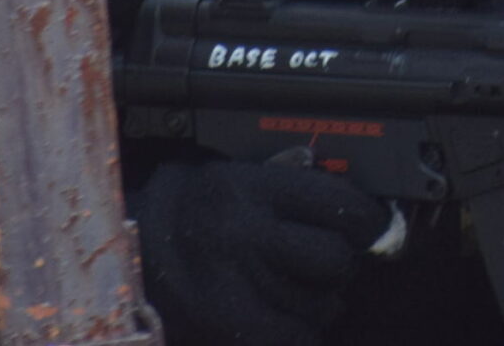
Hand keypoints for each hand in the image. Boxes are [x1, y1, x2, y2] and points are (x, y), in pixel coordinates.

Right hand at [130, 156, 390, 345]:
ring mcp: (238, 285)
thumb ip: (286, 177)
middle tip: (322, 260)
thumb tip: (348, 194)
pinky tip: (282, 317)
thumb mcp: (232, 173)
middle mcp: (245, 233)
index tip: (373, 227)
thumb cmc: (189, 208)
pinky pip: (298, 337)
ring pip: (322, 304)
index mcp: (250, 187)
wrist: (130, 252)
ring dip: (319, 301)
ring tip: (289, 287)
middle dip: (339, 263)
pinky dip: (300, 330)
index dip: (367, 220)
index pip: (337, 204)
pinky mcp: (231, 326)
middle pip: (335, 258)